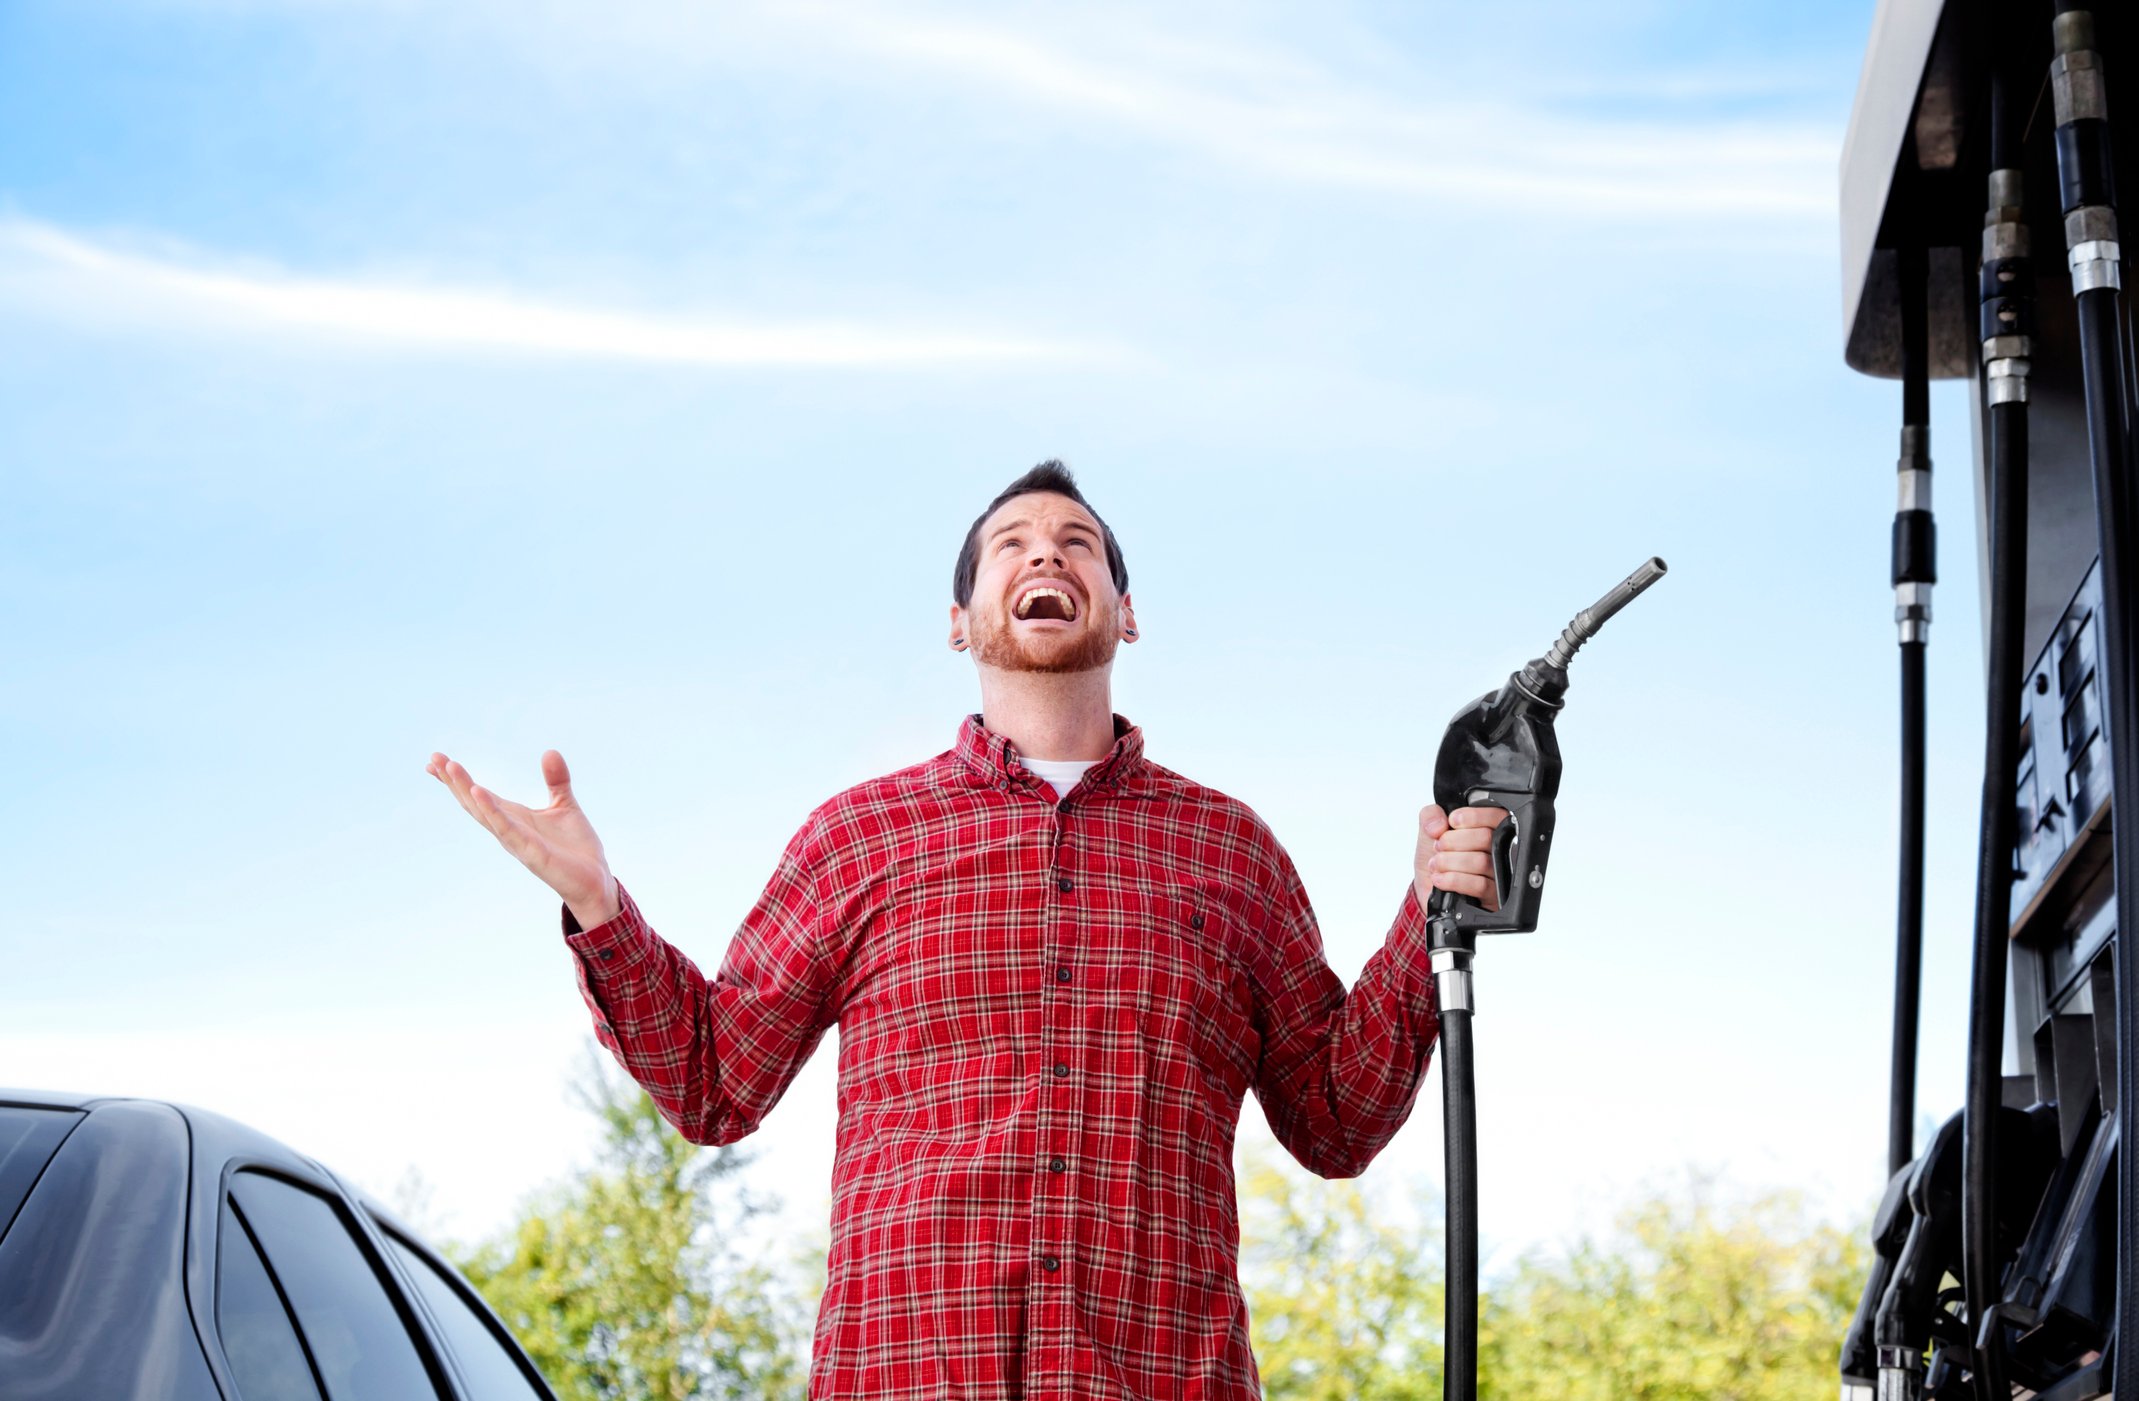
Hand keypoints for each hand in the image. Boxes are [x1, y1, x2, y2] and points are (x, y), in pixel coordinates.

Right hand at [427, 749, 619, 927]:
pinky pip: (506, 829)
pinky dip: (492, 811)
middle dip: (453, 781)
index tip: (436, 760)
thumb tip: (549, 751)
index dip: (458, 779)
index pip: (479, 795)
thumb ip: (556, 780)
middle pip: (473, 802)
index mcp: (514, 817)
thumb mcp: (565, 805)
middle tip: (434, 758)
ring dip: (466, 790)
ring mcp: (516, 841)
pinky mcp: (531, 852)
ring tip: (451, 768)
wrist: (595, 880)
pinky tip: (478, 793)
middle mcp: (509, 829)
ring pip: (484, 814)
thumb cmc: (575, 848)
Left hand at [1414, 804, 1512, 912]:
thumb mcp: (1428, 830)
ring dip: (1450, 862)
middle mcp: (1496, 850)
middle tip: (1439, 847)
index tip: (1452, 821)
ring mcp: (1497, 873)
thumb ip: (1430, 815)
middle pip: (1486, 837)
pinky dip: (1454, 880)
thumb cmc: (1435, 858)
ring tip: (1437, 864)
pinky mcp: (1493, 896)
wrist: (1428, 888)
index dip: (1473, 816)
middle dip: (1453, 841)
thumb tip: (1438, 825)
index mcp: (1486, 828)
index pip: (1496, 815)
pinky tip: (1440, 879)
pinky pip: (1480, 885)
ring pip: (1481, 861)